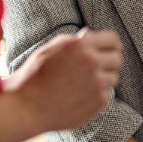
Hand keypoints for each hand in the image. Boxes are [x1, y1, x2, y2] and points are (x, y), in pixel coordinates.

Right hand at [6, 29, 121, 131]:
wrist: (26, 108)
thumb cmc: (34, 76)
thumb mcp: (50, 50)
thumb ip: (74, 41)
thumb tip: (90, 33)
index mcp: (80, 46)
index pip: (113, 39)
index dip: (110, 45)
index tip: (107, 50)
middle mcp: (92, 62)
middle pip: (117, 58)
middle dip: (107, 62)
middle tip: (94, 69)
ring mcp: (97, 83)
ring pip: (113, 77)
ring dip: (102, 79)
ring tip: (80, 85)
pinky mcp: (99, 101)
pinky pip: (107, 94)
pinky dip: (96, 95)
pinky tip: (78, 97)